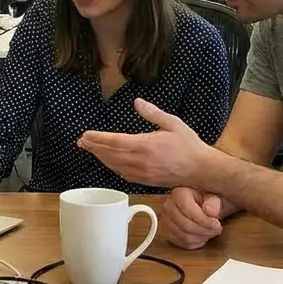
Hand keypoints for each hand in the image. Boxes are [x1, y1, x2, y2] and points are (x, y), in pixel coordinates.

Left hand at [76, 98, 215, 187]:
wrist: (201, 170)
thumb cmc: (189, 145)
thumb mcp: (172, 123)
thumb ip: (153, 113)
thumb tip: (137, 102)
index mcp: (146, 146)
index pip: (115, 142)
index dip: (98, 139)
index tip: (85, 135)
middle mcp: (141, 161)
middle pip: (110, 155)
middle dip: (94, 148)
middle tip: (82, 142)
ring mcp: (142, 173)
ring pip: (115, 166)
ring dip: (101, 158)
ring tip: (91, 150)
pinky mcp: (146, 181)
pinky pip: (124, 175)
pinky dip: (113, 167)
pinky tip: (110, 162)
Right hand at [162, 187, 224, 249]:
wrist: (204, 204)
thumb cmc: (209, 200)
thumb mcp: (216, 197)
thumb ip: (214, 202)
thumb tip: (209, 210)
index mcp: (179, 193)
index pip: (188, 210)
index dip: (204, 221)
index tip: (217, 225)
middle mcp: (169, 205)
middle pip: (185, 225)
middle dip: (204, 231)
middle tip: (216, 230)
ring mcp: (166, 220)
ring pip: (183, 236)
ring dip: (200, 238)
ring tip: (210, 232)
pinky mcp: (168, 231)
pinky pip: (181, 243)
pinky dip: (194, 243)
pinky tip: (203, 237)